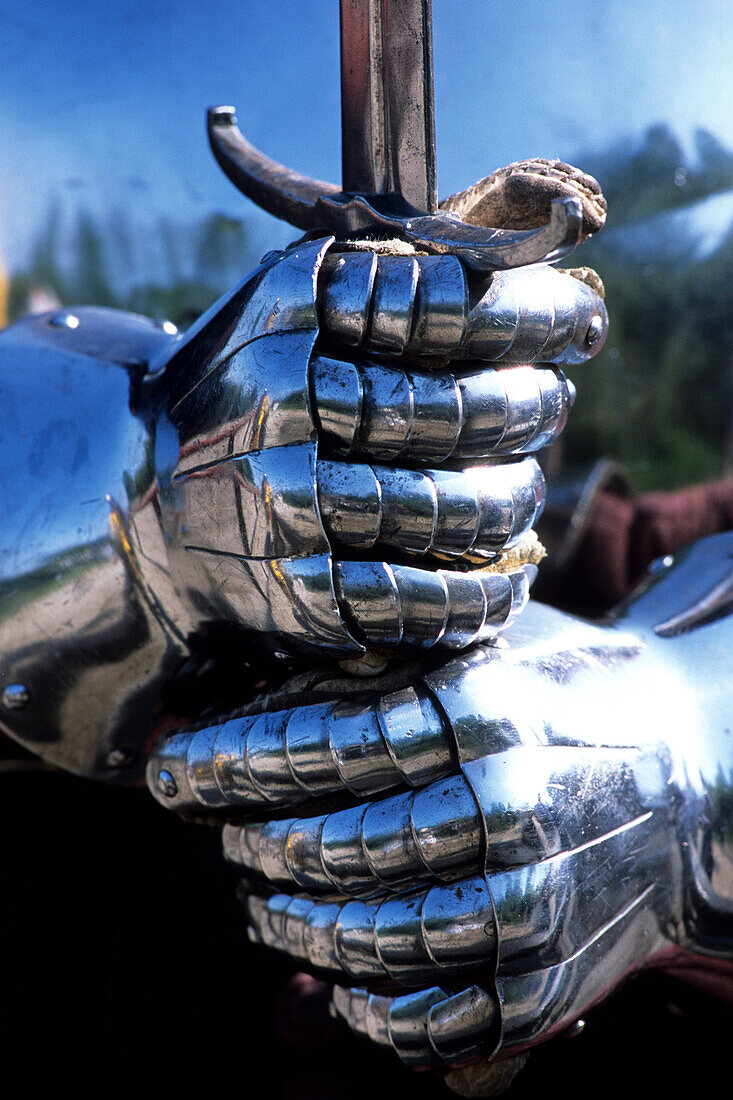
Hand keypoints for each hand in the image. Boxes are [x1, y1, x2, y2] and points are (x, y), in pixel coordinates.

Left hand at [147, 533, 732, 1071]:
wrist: (695, 771)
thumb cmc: (560, 694)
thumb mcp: (479, 648)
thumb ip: (366, 664)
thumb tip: (225, 694)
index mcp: (488, 709)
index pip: (327, 742)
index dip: (232, 762)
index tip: (172, 773)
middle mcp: (511, 805)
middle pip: (336, 844)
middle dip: (254, 845)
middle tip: (225, 839)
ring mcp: (536, 899)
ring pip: (371, 938)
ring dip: (292, 928)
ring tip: (261, 904)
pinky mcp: (554, 978)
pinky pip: (432, 1021)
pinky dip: (366, 1009)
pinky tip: (336, 981)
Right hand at [149, 232, 605, 657]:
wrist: (140, 492)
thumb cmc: (253, 387)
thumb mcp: (299, 301)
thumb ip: (402, 272)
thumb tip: (556, 262)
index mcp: (293, 305)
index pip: (447, 300)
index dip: (534, 314)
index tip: (582, 325)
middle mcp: (282, 395)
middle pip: (456, 409)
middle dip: (530, 410)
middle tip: (551, 407)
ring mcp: (282, 498)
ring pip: (443, 507)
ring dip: (512, 504)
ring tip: (527, 492)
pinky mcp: (290, 585)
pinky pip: (411, 598)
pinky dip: (475, 596)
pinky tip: (508, 582)